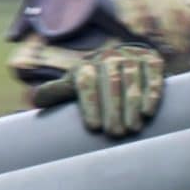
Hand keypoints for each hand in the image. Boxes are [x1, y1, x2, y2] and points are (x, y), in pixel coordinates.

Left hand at [32, 45, 166, 136]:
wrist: (124, 60)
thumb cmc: (94, 82)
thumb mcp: (73, 85)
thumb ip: (56, 92)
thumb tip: (37, 99)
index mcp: (86, 65)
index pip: (86, 82)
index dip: (90, 104)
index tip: (94, 127)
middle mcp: (108, 57)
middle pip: (109, 82)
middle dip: (113, 109)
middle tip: (115, 133)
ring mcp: (131, 56)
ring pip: (131, 80)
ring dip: (132, 105)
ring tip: (133, 128)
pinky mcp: (152, 58)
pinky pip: (152, 75)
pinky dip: (151, 93)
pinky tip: (148, 112)